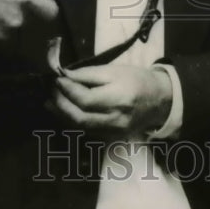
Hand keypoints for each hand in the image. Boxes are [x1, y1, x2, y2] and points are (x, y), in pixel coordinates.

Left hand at [51, 63, 172, 135]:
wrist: (159, 100)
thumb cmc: (137, 80)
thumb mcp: (114, 70)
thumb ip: (88, 74)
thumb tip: (64, 75)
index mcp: (119, 99)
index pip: (86, 99)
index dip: (67, 90)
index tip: (56, 79)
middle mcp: (116, 119)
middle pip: (79, 118)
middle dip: (60, 104)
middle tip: (49, 91)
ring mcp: (113, 132)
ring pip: (80, 127)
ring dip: (62, 115)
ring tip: (50, 102)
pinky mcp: (111, 138)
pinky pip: (86, 131)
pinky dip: (73, 121)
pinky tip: (64, 111)